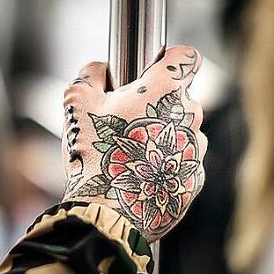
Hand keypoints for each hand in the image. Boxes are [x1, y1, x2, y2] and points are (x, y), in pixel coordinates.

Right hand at [62, 46, 206, 241]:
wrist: (108, 217)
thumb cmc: (93, 159)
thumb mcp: (77, 104)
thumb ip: (91, 75)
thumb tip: (101, 69)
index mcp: (164, 91)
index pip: (187, 56)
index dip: (172, 58)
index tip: (156, 67)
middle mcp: (189, 116)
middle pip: (180, 97)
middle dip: (158, 104)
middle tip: (126, 121)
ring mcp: (196, 149)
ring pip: (183, 131)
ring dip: (163, 136)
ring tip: (132, 154)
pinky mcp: (195, 178)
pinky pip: (183, 161)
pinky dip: (166, 164)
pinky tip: (141, 176)